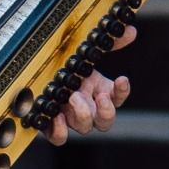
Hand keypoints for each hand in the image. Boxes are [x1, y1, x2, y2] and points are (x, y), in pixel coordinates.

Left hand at [46, 24, 135, 142]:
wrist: (37, 71)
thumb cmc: (64, 62)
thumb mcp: (84, 50)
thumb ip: (108, 43)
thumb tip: (131, 31)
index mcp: (98, 90)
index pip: (118, 97)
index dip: (122, 91)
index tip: (122, 79)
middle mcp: (87, 107)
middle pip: (105, 121)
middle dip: (105, 110)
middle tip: (99, 96)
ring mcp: (70, 117)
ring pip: (85, 128)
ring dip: (83, 114)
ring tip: (73, 97)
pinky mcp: (52, 125)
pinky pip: (60, 138)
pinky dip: (60, 131)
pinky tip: (57, 116)